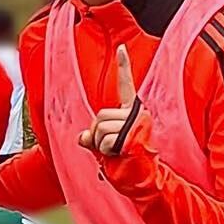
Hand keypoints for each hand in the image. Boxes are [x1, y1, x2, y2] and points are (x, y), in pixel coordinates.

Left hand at [79, 43, 149, 157]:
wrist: (141, 175)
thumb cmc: (125, 160)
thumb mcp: (104, 145)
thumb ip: (92, 136)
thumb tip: (82, 136)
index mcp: (131, 110)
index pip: (125, 85)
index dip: (123, 66)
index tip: (121, 48)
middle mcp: (136, 113)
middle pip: (99, 116)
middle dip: (96, 134)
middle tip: (110, 146)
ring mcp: (135, 122)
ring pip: (99, 128)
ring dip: (100, 144)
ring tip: (114, 151)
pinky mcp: (131, 134)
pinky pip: (104, 140)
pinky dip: (105, 151)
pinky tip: (118, 154)